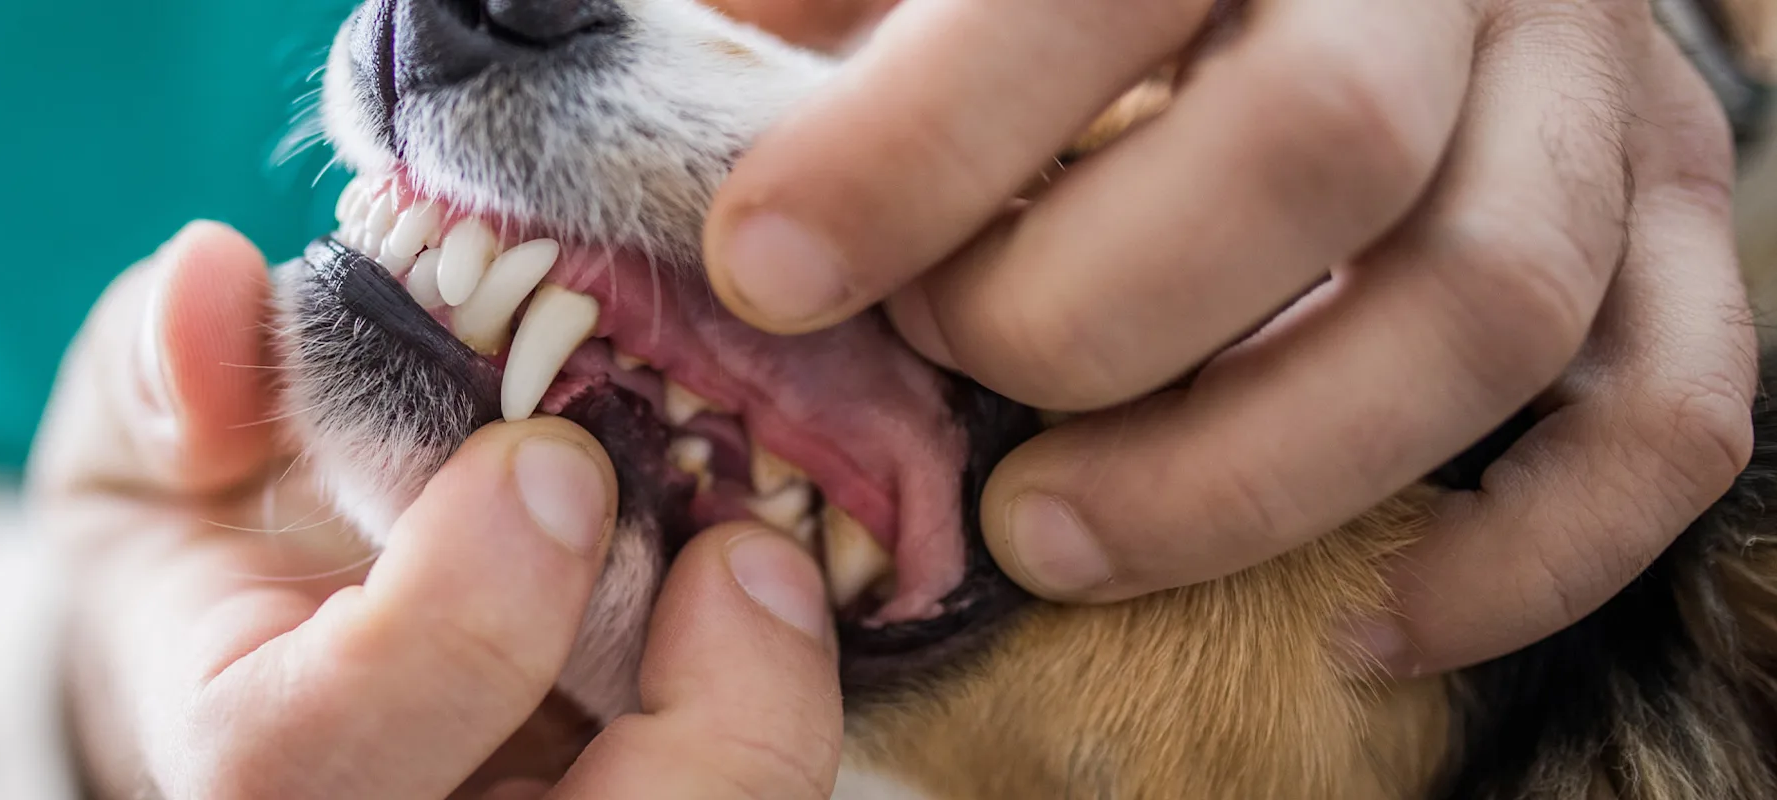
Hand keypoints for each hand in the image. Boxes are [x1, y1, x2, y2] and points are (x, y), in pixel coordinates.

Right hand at [31, 221, 846, 797]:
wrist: (245, 649)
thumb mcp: (145, 434)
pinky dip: (781, 711)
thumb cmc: (201, 532)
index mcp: (244, 757)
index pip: (312, 761)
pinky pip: (728, 796)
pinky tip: (775, 602)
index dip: (452, 626)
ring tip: (771, 570)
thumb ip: (165, 366)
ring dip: (767, 725)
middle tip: (744, 552)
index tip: (549, 460)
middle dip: (698, 730)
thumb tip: (219, 284)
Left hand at [701, 0, 1757, 673]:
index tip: (770, 265)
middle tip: (941, 369)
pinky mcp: (1678, 227)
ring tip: (1052, 538)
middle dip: (1088, 312)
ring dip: (1258, 467)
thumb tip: (672, 109)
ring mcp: (1598, 99)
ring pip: (1490, 305)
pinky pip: (1666, 418)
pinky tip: (1364, 623)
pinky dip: (1524, 552)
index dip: (918, 144)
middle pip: (1318, 151)